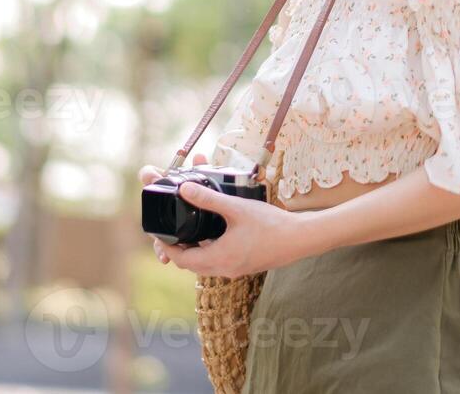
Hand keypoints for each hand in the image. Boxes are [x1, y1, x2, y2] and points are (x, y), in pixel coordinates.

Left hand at [140, 156, 311, 276]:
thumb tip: (184, 189)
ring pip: (204, 264)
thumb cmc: (271, 225)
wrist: (300, 239)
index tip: (158, 233)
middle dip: (177, 249)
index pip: (181, 259)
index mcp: (218, 258)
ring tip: (188, 230)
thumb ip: (209, 199)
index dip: (166, 247)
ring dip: (193, 251)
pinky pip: (217, 262)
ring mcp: (234, 270)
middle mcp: (223, 269)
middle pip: (190, 264)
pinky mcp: (243, 266)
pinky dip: (208, 251)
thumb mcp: (237, 208)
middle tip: (171, 230)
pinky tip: (213, 234)